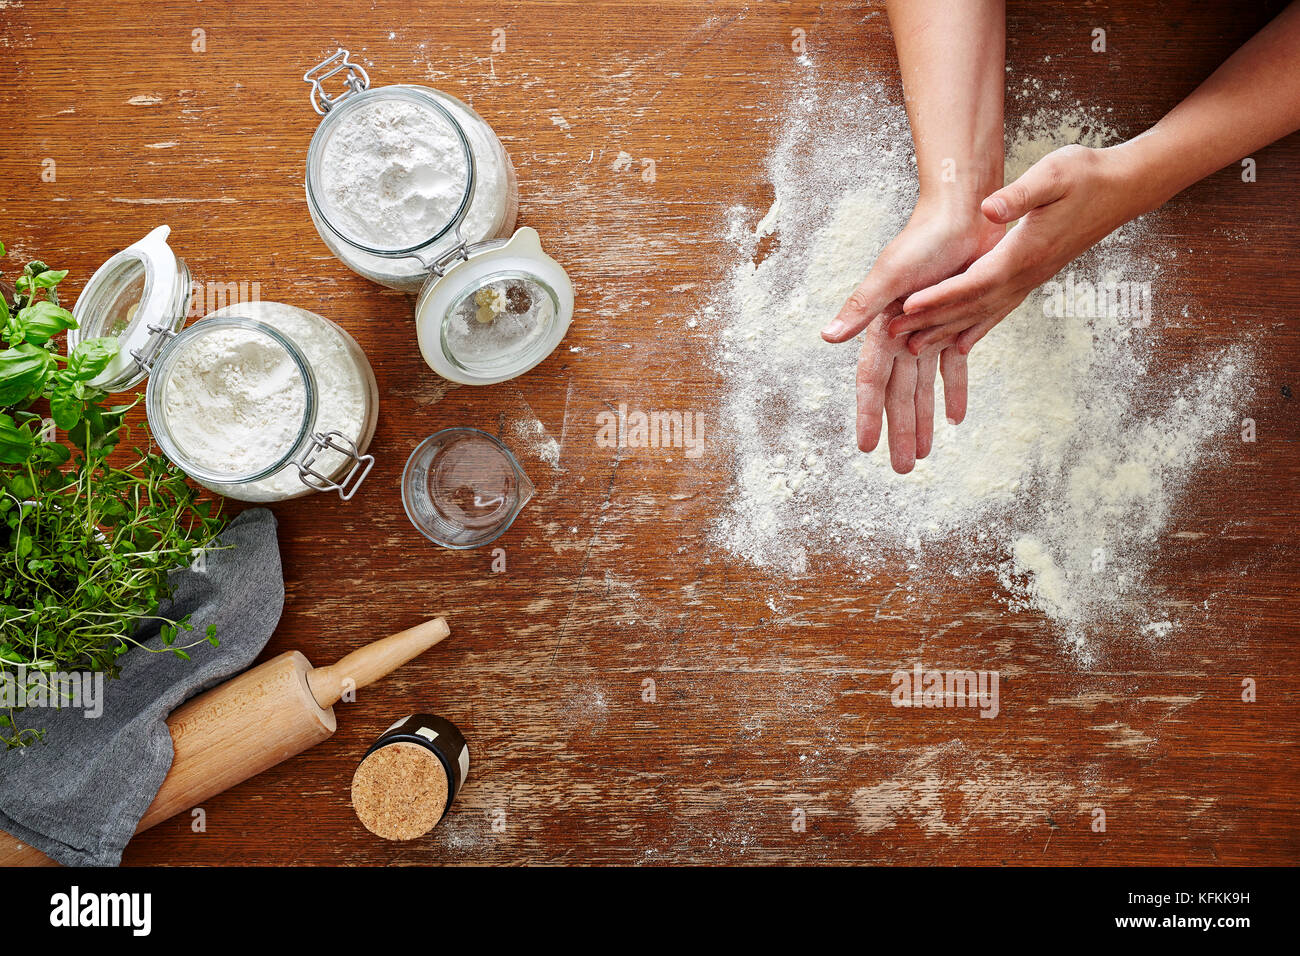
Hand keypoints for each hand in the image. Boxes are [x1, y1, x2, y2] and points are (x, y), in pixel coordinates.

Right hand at [821, 201, 1002, 472]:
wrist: (964, 213)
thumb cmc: (923, 240)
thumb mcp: (891, 275)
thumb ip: (860, 307)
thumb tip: (827, 336)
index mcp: (882, 327)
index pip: (872, 382)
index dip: (868, 415)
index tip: (866, 447)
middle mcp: (902, 334)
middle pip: (898, 394)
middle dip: (899, 431)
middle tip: (901, 469)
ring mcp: (927, 331)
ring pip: (923, 387)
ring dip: (923, 420)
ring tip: (923, 455)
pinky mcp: (954, 323)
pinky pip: (953, 367)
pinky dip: (954, 391)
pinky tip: (956, 418)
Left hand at [888, 144, 1144, 352]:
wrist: (1124, 188)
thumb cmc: (1086, 174)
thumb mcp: (1054, 173)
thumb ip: (1020, 194)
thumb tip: (990, 208)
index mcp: (1024, 252)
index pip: (972, 281)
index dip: (939, 295)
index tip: (907, 304)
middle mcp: (1025, 275)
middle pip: (969, 307)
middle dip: (929, 321)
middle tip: (892, 336)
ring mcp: (1030, 281)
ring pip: (981, 315)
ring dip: (945, 332)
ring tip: (912, 347)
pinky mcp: (1033, 278)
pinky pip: (998, 312)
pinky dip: (975, 329)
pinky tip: (959, 346)